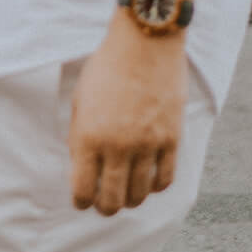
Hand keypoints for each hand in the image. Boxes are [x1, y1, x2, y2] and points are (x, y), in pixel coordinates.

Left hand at [69, 14, 187, 215]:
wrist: (144, 43)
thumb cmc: (107, 66)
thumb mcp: (80, 98)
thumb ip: (79, 135)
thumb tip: (82, 166)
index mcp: (88, 135)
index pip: (83, 188)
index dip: (81, 201)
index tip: (82, 202)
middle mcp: (117, 146)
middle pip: (112, 200)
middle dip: (105, 208)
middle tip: (104, 206)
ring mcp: (147, 145)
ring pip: (139, 194)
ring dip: (130, 200)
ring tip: (125, 196)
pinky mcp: (171, 139)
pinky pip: (164, 179)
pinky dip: (155, 186)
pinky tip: (148, 181)